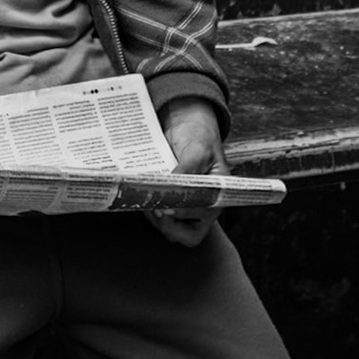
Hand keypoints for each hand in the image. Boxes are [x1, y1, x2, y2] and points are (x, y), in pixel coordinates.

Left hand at [151, 97, 226, 246]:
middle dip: (168, 224)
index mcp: (217, 195)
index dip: (183, 214)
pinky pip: (160, 218)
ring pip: (171, 229)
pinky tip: (140, 196)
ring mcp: (186, 208)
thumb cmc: (199, 136)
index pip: (203, 215)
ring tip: (144, 198)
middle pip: (188, 234)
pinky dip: (149, 210)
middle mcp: (204, 207)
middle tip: (152, 207)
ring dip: (155, 218)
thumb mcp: (197, 150)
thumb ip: (188, 170)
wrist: (186, 124)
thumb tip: (172, 190)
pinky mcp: (170, 204)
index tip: (165, 208)